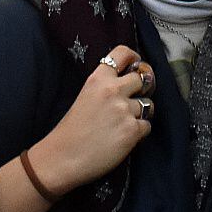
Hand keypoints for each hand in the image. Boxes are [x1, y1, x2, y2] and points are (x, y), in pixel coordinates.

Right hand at [29, 44, 153, 192]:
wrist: (62, 158)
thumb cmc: (71, 130)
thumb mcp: (85, 96)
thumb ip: (105, 86)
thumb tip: (129, 81)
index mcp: (98, 79)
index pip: (123, 53)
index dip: (135, 59)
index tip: (137, 65)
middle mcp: (113, 90)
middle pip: (143, 78)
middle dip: (141, 89)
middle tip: (133, 100)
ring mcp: (124, 110)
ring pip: (148, 104)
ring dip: (140, 113)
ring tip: (123, 123)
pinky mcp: (132, 130)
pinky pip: (147, 125)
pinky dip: (139, 132)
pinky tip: (123, 137)